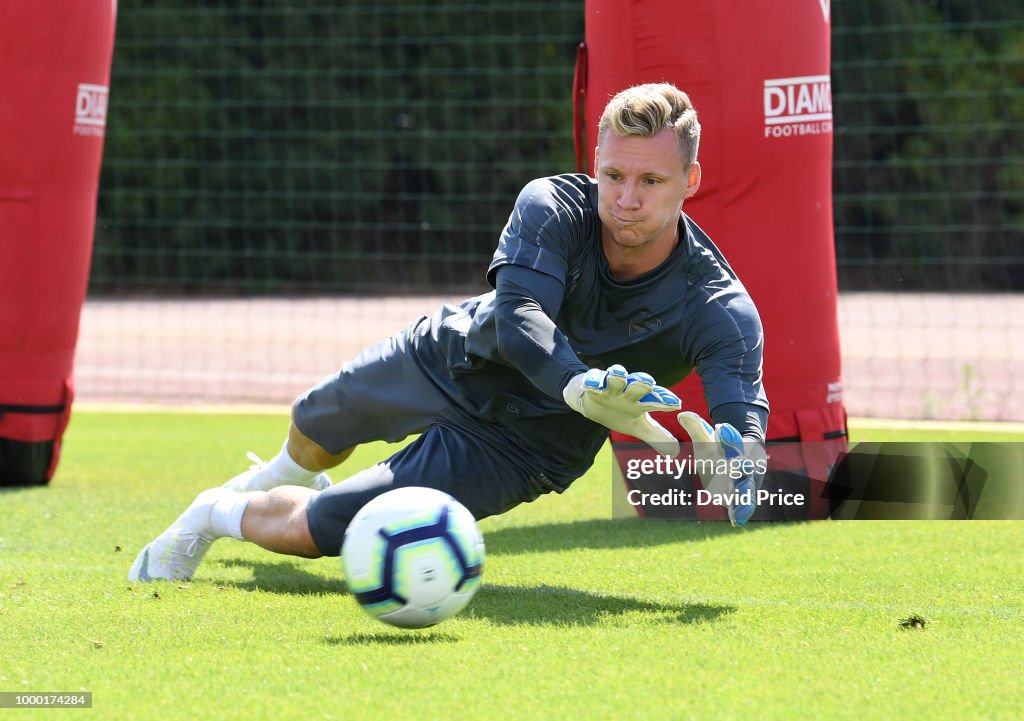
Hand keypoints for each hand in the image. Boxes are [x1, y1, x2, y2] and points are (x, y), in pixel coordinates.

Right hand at [563, 364, 681, 455]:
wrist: (593, 403)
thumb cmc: (620, 412)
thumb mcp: (638, 427)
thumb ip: (656, 436)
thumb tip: (675, 451)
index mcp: (641, 401)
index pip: (655, 400)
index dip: (665, 401)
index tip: (676, 404)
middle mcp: (628, 391)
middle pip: (637, 385)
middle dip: (642, 383)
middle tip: (649, 383)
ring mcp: (611, 386)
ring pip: (616, 378)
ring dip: (618, 375)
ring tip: (619, 374)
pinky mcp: (593, 383)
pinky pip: (593, 380)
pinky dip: (593, 381)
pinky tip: (593, 385)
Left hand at [677, 411, 760, 525]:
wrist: (739, 459)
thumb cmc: (718, 447)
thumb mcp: (706, 438)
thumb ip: (695, 427)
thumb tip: (682, 414)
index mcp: (737, 446)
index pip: (732, 440)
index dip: (727, 436)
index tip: (722, 428)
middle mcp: (744, 464)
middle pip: (743, 465)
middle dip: (740, 467)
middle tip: (737, 465)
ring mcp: (745, 482)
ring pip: (745, 489)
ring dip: (743, 496)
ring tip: (740, 503)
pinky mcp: (742, 497)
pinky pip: (743, 504)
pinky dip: (740, 511)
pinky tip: (736, 520)